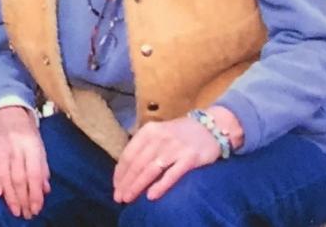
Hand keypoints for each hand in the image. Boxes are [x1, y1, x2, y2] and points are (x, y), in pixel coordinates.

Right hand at [0, 106, 49, 218]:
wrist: (5, 108)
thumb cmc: (24, 131)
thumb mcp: (38, 145)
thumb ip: (41, 167)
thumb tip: (44, 190)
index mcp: (31, 143)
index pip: (34, 173)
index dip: (35, 193)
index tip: (36, 209)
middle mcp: (14, 144)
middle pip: (18, 177)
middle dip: (23, 199)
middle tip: (25, 214)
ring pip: (4, 175)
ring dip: (10, 196)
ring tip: (15, 210)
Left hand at [112, 111, 233, 202]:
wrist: (210, 127)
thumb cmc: (180, 133)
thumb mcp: (158, 133)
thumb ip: (144, 146)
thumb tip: (127, 166)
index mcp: (148, 131)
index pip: (129, 154)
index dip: (120, 171)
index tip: (115, 186)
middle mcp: (159, 138)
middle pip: (137, 163)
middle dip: (126, 182)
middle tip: (118, 197)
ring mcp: (174, 148)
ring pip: (150, 169)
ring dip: (137, 185)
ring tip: (128, 198)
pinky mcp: (189, 158)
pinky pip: (172, 174)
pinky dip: (160, 185)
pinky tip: (151, 196)